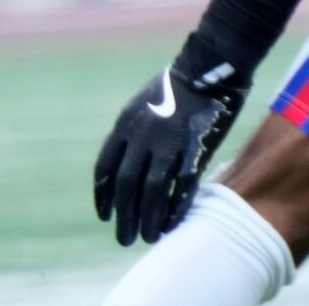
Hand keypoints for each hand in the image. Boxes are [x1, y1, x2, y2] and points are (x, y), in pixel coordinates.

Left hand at [94, 54, 250, 245]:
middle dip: (122, 215)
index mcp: (124, 125)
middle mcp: (140, 136)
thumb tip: (126, 162)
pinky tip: (170, 225)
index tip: (103, 215)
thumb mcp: (142, 106)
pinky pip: (179, 187)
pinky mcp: (192, 150)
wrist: (205, 70)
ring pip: (150, 191)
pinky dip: (173, 208)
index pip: (106, 168)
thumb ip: (133, 134)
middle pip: (126, 185)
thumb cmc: (175, 89)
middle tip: (123, 238)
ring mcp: (166, 144)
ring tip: (146, 238)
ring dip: (146, 218)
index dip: (103, 194)